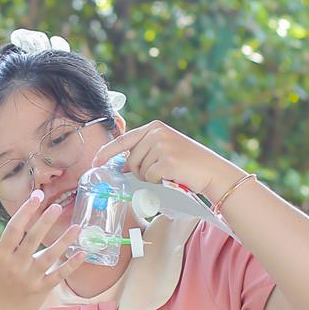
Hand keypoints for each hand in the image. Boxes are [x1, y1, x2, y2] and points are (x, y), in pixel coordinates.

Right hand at [0, 190, 83, 309]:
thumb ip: (4, 246)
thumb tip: (20, 227)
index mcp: (0, 257)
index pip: (13, 229)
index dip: (25, 211)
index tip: (36, 196)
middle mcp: (15, 266)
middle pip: (32, 239)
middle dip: (45, 221)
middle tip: (57, 206)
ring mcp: (29, 279)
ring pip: (50, 256)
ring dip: (64, 240)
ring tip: (77, 226)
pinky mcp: (41, 290)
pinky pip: (59, 275)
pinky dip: (71, 264)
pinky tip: (81, 253)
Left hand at [90, 120, 245, 197]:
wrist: (213, 172)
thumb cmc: (189, 165)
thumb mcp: (166, 149)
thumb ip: (145, 151)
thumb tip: (123, 165)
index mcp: (155, 126)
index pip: (125, 139)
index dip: (108, 151)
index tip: (95, 161)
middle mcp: (157, 132)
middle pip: (131, 158)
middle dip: (139, 172)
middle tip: (158, 175)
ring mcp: (161, 145)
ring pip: (139, 169)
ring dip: (149, 178)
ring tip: (168, 175)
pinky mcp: (166, 160)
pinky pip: (149, 177)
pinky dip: (157, 183)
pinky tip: (171, 178)